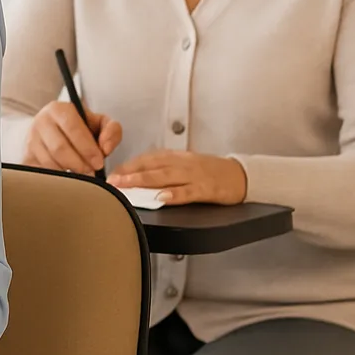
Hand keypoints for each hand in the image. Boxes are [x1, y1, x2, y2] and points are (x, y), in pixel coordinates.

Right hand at [23, 100, 122, 174]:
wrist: (54, 129)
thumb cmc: (79, 128)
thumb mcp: (99, 122)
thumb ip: (112, 130)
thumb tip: (106, 148)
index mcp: (59, 109)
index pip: (73, 128)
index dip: (87, 148)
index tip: (98, 162)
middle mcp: (41, 122)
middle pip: (59, 148)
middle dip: (79, 164)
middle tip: (91, 172)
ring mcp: (31, 140)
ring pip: (50, 162)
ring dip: (69, 172)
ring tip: (80, 173)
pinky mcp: (26, 156)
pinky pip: (41, 172)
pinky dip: (57, 178)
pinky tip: (67, 176)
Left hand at [109, 150, 247, 204]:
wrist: (241, 175)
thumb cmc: (210, 171)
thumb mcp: (185, 165)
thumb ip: (163, 169)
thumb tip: (137, 176)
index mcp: (176, 157)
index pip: (147, 159)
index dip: (129, 166)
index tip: (113, 174)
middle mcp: (182, 163)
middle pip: (152, 167)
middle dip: (130, 174)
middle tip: (112, 181)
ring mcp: (194, 176)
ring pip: (166, 177)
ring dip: (145, 181)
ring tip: (128, 187)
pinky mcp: (207, 188)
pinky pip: (188, 191)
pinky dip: (174, 195)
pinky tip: (162, 197)